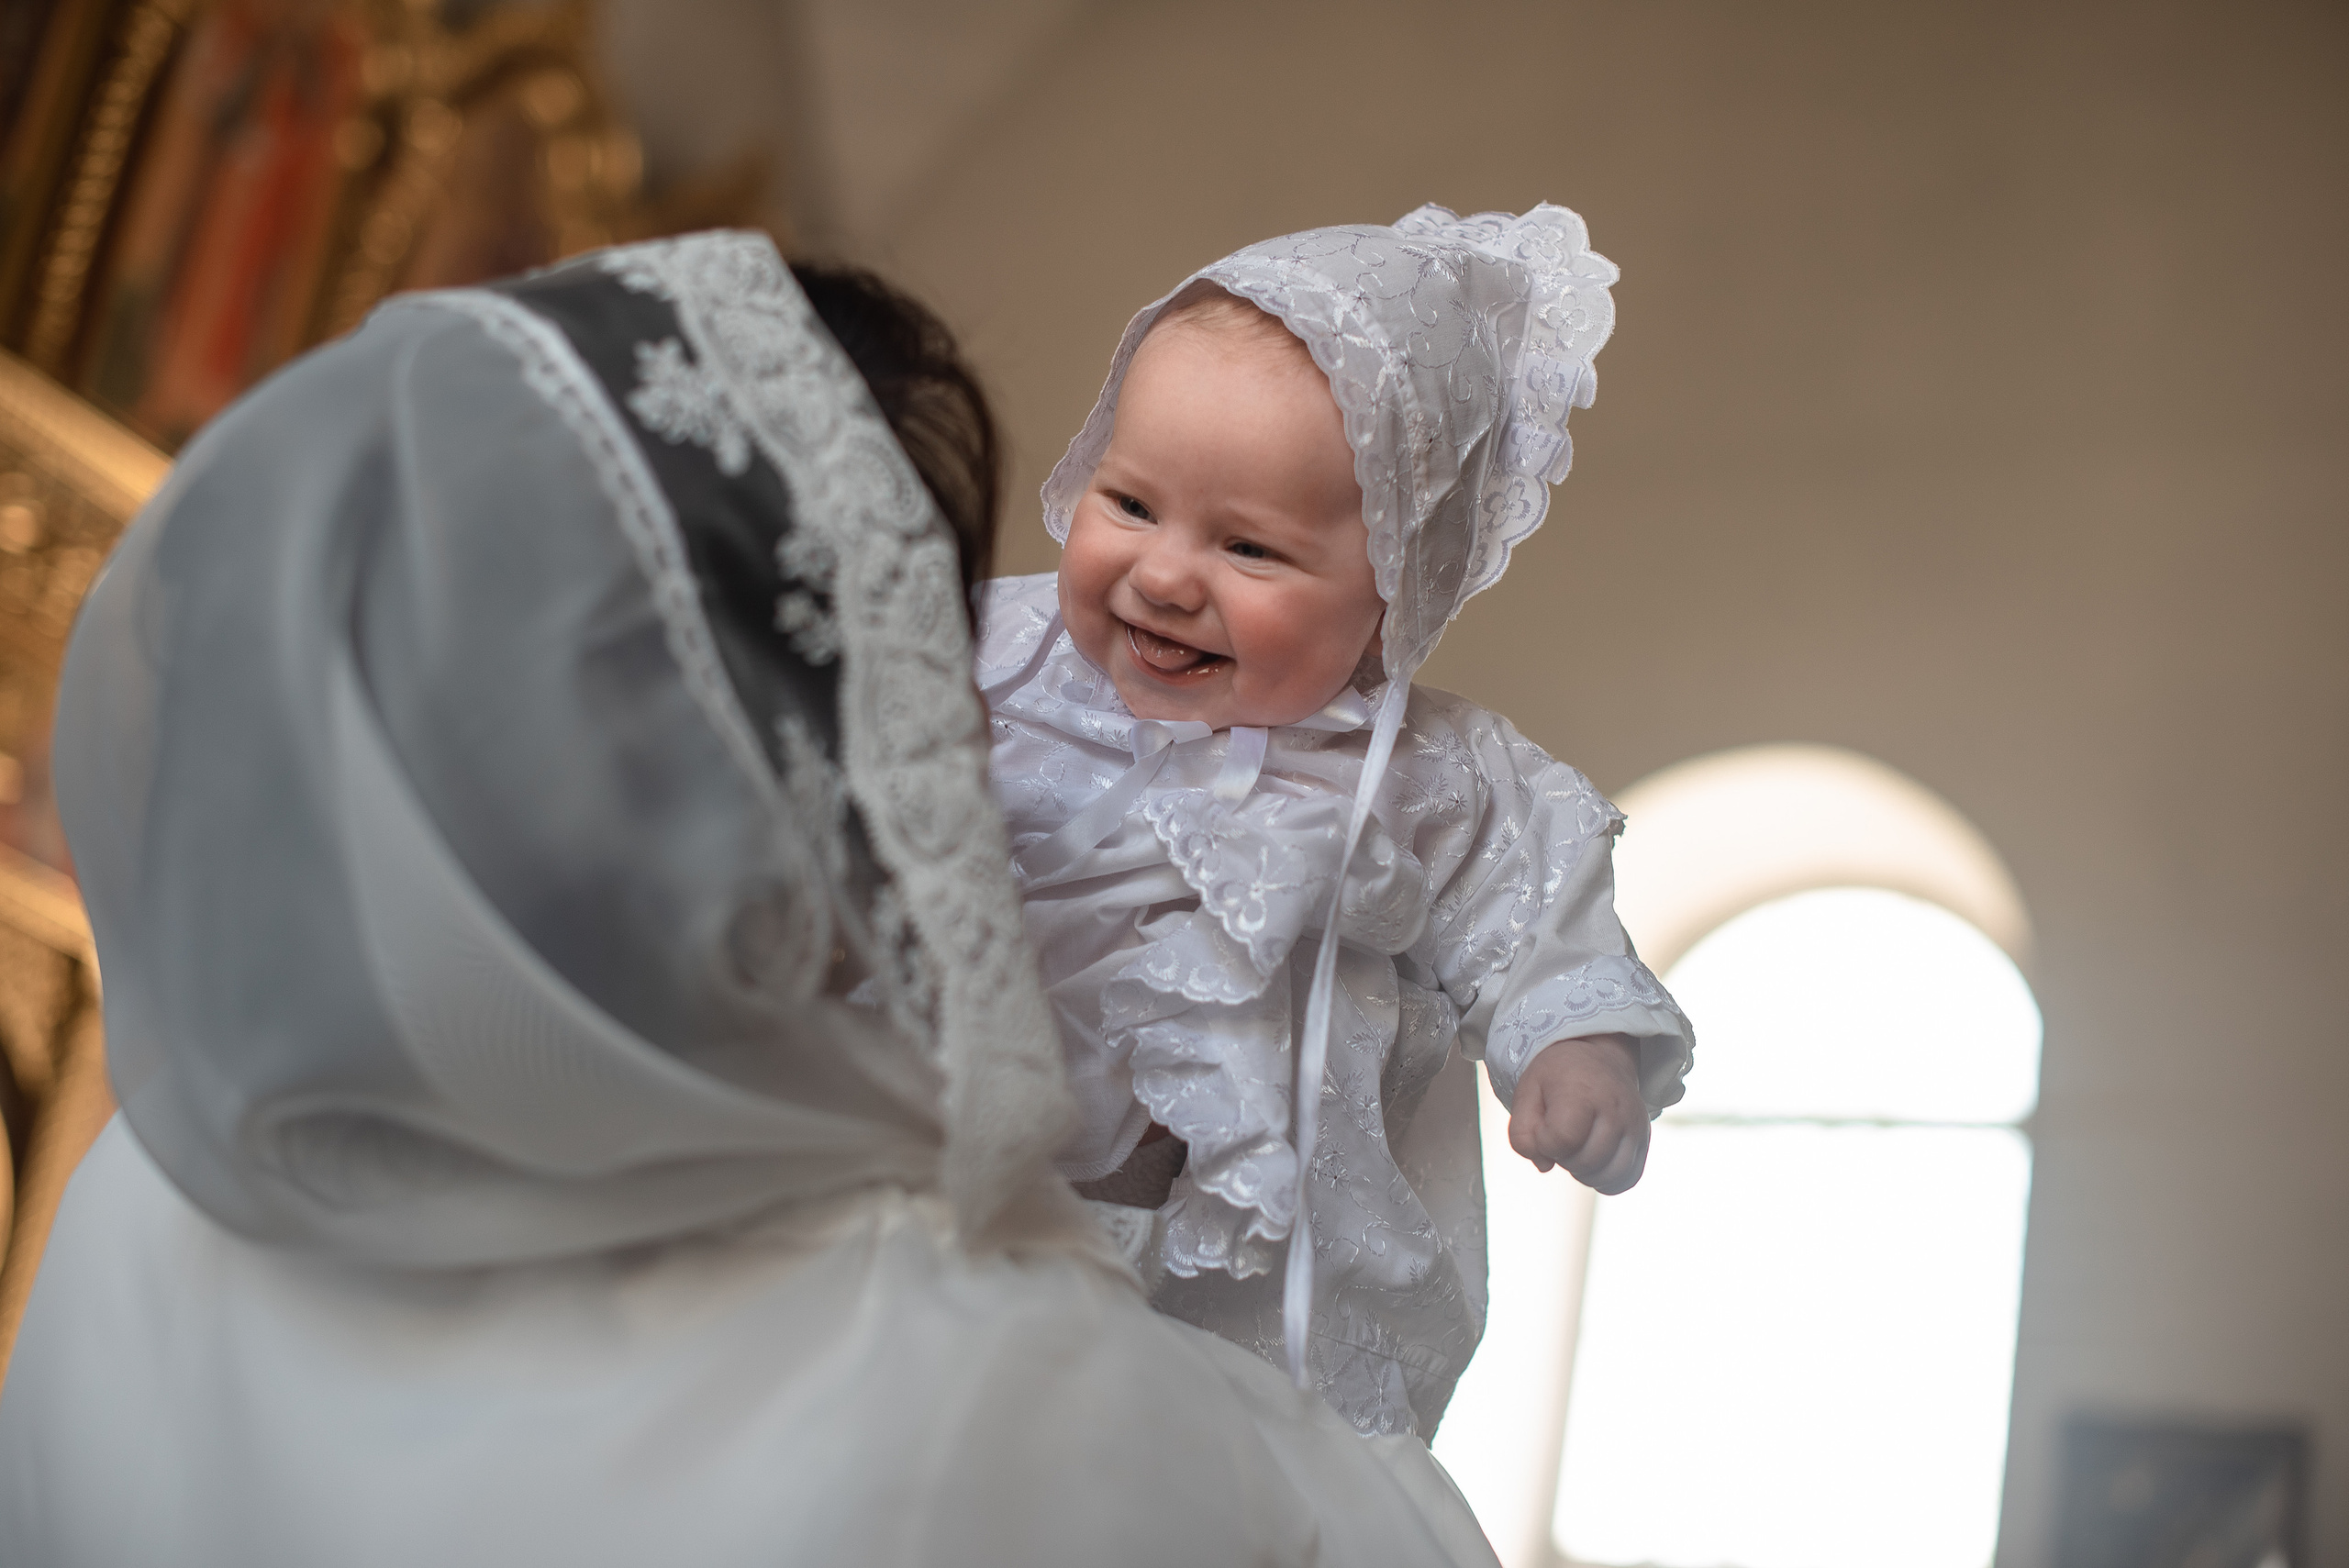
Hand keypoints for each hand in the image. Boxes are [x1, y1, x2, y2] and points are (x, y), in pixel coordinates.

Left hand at [1507, 1033, 1649, 1194]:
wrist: (1597, 1057)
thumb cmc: (1558, 1076)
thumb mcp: (1527, 1091)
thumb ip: (1522, 1133)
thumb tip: (1544, 1165)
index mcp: (1584, 1090)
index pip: (1562, 1139)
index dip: (1543, 1142)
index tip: (1543, 1126)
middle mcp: (1616, 1107)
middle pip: (1585, 1161)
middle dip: (1563, 1157)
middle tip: (1560, 1136)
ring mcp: (1634, 1124)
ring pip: (1608, 1175)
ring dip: (1584, 1172)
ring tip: (1576, 1149)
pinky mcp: (1643, 1138)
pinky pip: (1627, 1178)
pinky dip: (1607, 1180)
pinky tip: (1593, 1163)